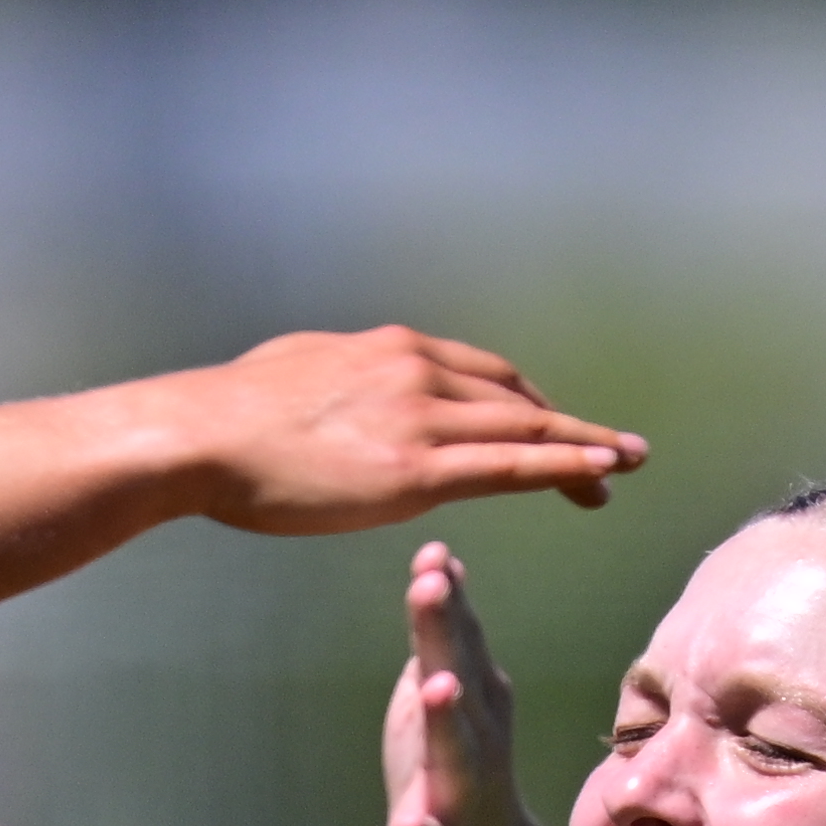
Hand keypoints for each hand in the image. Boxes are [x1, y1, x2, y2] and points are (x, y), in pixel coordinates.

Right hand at [152, 326, 640, 537]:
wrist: (199, 435)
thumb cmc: (230, 414)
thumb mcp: (298, 371)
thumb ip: (340, 379)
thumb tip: (340, 389)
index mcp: (391, 350)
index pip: (483, 375)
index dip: (526, 404)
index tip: (555, 425)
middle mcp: (418, 372)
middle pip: (516, 399)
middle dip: (568, 427)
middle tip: (611, 454)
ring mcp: (420, 419)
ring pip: (527, 430)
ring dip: (586, 447)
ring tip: (626, 466)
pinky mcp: (414, 470)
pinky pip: (512, 466)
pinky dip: (567, 466)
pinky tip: (602, 475)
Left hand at [370, 541, 601, 825]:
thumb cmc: (456, 791)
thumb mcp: (448, 708)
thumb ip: (444, 644)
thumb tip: (439, 569)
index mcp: (468, 713)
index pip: (457, 647)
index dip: (447, 601)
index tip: (433, 551)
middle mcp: (471, 750)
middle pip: (458, 683)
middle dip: (446, 635)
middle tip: (431, 581)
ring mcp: (457, 806)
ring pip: (455, 759)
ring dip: (448, 723)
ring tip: (435, 685)